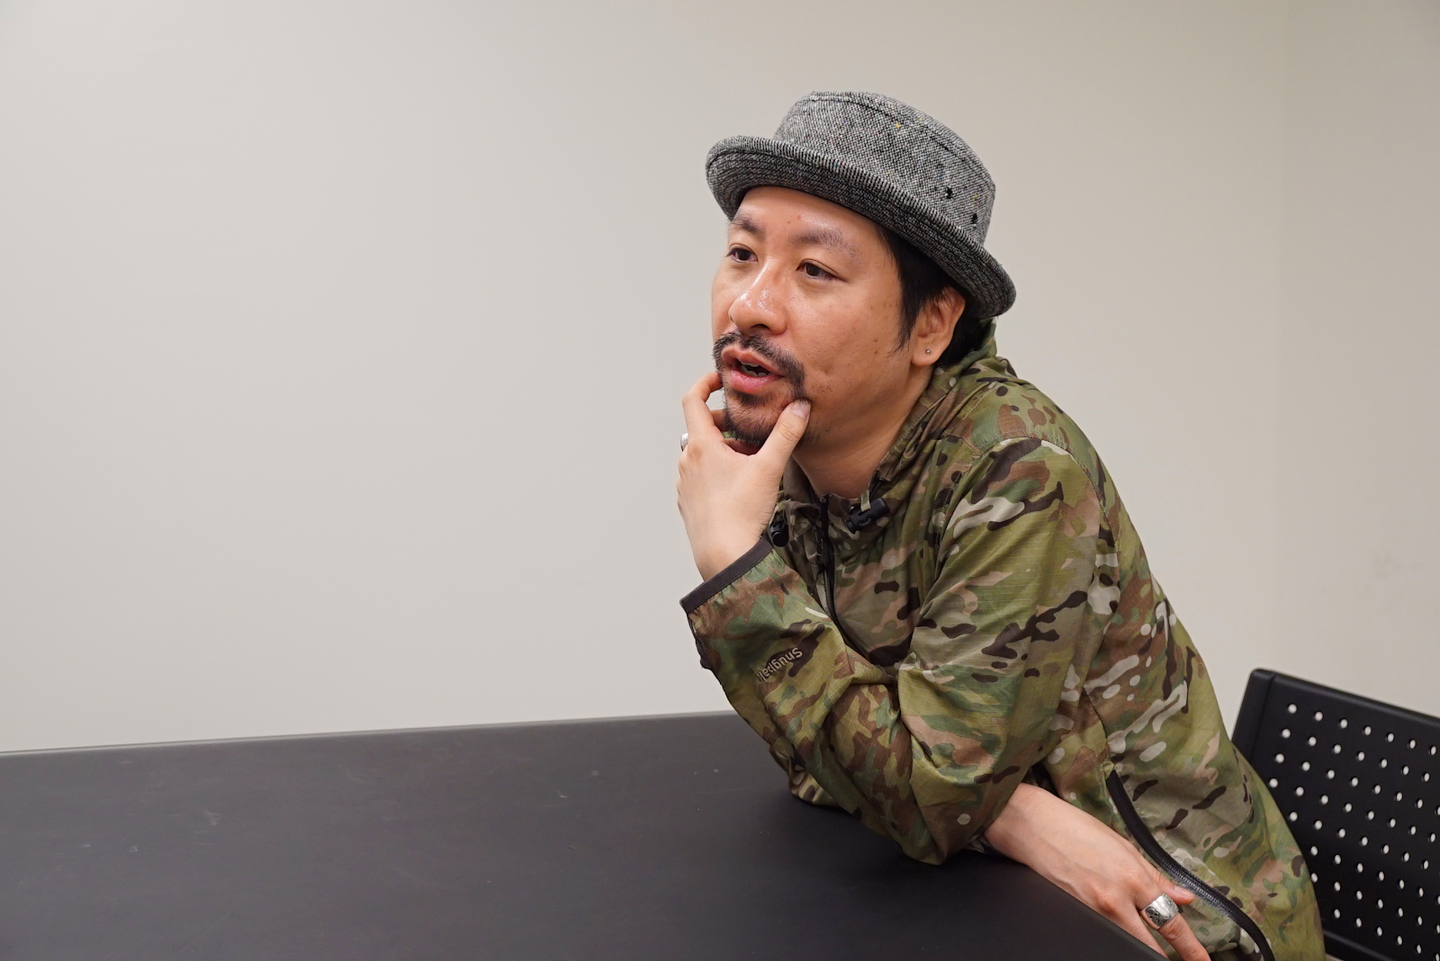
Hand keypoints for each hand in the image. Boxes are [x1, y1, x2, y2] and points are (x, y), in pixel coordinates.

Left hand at [677, 371, 809, 579]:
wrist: (724, 556)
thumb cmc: (742, 512)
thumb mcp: (769, 467)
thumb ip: (786, 434)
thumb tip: (800, 407)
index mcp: (701, 446)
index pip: (692, 399)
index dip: (705, 383)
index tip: (721, 380)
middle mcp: (687, 461)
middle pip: (702, 428)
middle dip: (726, 424)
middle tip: (750, 432)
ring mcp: (684, 483)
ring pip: (702, 454)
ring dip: (723, 450)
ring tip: (750, 462)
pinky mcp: (687, 502)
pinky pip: (700, 476)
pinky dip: (716, 471)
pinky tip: (739, 486)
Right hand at [983, 783, 1209, 960]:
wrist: (1034, 826)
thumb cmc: (1076, 829)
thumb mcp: (1124, 846)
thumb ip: (1155, 876)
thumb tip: (1184, 897)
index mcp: (1133, 878)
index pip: (1170, 922)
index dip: (1190, 948)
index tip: (1202, 960)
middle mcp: (1114, 900)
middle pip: (1149, 944)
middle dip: (1166, 956)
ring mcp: (1093, 911)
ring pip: (1126, 941)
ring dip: (1140, 944)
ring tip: (1147, 941)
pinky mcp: (1075, 915)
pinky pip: (1103, 933)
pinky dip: (1115, 933)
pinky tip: (1118, 927)